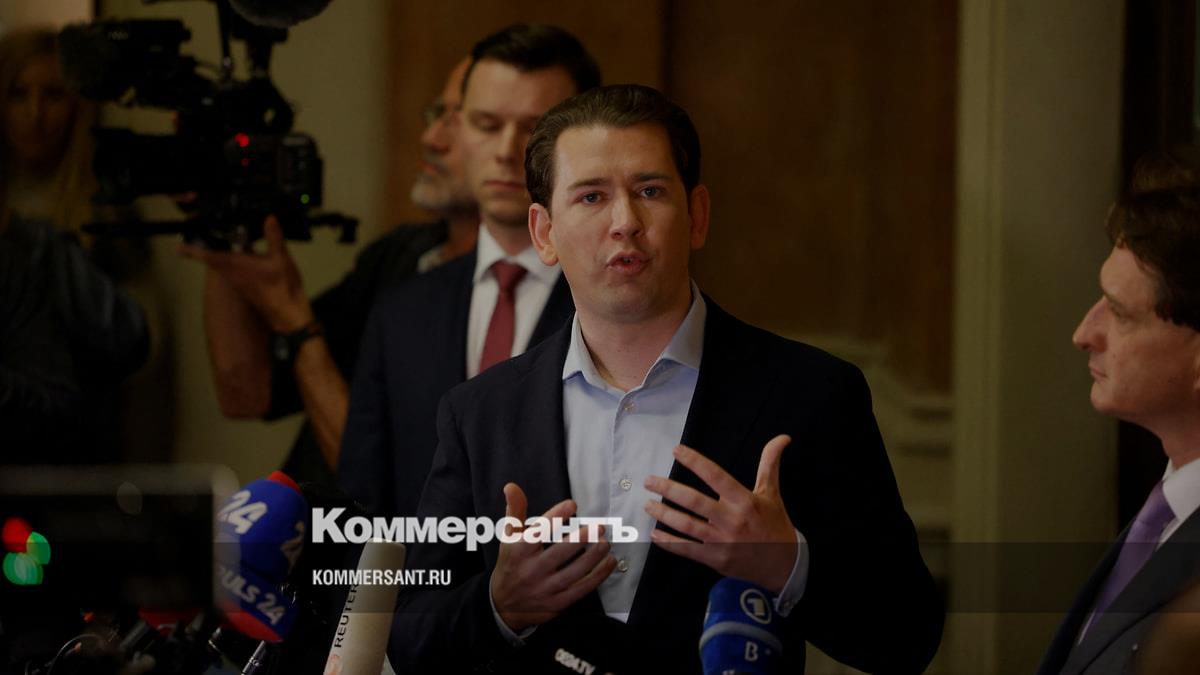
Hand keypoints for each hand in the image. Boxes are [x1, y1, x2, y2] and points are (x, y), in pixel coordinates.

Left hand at [179, 215, 313, 331]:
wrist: (287, 313)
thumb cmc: (281, 290)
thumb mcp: (280, 259)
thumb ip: (274, 237)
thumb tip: (269, 220)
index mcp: (236, 265)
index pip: (207, 256)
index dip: (191, 251)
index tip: (179, 247)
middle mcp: (232, 275)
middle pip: (213, 258)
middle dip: (206, 248)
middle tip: (202, 238)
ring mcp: (238, 282)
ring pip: (223, 265)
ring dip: (222, 255)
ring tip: (231, 243)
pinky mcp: (245, 286)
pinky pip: (233, 271)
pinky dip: (234, 262)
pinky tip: (248, 258)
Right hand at [490, 483, 616, 632]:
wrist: (503, 605)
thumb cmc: (511, 563)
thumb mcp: (509, 536)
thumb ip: (515, 510)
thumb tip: (511, 486)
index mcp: (519, 550)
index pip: (538, 531)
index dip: (555, 516)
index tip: (572, 504)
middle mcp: (531, 570)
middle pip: (558, 554)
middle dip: (581, 539)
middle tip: (599, 527)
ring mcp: (544, 588)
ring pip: (573, 573)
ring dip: (593, 558)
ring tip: (606, 543)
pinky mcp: (557, 603)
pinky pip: (581, 589)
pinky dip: (598, 576)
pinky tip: (609, 562)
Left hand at [643, 434, 796, 593]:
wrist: (783, 565)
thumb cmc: (774, 524)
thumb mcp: (772, 493)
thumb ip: (770, 464)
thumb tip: (782, 437)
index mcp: (744, 500)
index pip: (716, 476)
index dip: (695, 462)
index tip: (676, 451)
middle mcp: (732, 519)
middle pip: (694, 501)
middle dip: (668, 490)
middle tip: (649, 481)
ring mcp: (722, 541)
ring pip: (687, 525)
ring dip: (664, 514)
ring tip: (647, 504)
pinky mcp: (716, 559)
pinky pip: (687, 549)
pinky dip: (669, 542)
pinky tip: (655, 533)